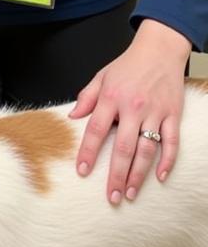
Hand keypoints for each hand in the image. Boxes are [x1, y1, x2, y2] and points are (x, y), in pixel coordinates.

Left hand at [70, 20, 190, 203]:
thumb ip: (86, 97)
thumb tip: (72, 117)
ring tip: (130, 193)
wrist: (158, 50)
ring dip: (138, 174)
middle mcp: (133, 107)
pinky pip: (171, 142)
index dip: (88, 151)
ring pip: (147, 149)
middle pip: (123, 147)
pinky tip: (159, 177)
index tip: (81, 171)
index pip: (97, 129)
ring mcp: (155, 112)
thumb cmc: (127, 65)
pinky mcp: (173, 115)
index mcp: (112, 97)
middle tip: (111, 196)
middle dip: (115, 174)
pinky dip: (167, 161)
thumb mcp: (101, 76)